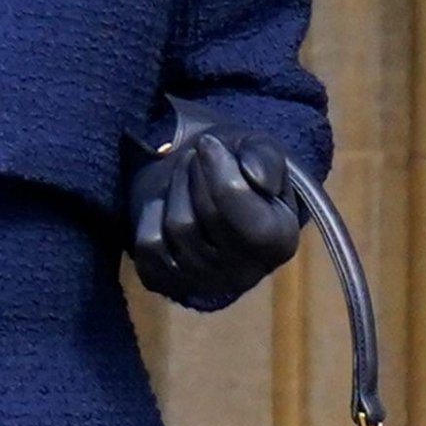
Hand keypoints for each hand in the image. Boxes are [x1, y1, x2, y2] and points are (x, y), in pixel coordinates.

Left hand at [126, 125, 299, 305]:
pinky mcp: (168, 282)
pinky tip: (168, 202)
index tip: (209, 143)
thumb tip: (256, 177)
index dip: (218, 170)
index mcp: (278, 241)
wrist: (209, 190)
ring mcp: (204, 282)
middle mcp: (245, 273)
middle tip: (198, 154)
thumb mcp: (261, 152)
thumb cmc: (240, 169)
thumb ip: (265, 158)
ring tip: (186, 172)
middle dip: (195, 173)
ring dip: (175, 187)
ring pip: (176, 227)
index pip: (240, 211)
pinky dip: (152, 213)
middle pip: (205, 216)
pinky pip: (148, 245)